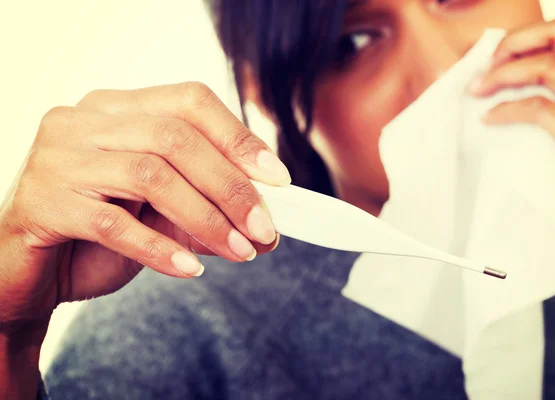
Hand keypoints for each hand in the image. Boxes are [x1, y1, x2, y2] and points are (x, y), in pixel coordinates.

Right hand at [0, 82, 288, 336]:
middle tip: (265, 229)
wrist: (28, 273)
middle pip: (175, 138)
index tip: (279, 180)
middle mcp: (84, 121)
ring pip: (150, 175)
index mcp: (118, 109)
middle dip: (230, 187)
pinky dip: (158, 248)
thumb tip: (264, 220)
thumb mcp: (160, 214)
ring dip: (205, 219)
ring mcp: (57, 157)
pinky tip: (189, 269)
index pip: (190, 102)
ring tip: (240, 252)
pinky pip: (112, 223)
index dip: (239, 138)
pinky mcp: (42, 202)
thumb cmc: (98, 236)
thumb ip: (204, 205)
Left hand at [468, 16, 554, 275]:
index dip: (529, 35)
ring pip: (549, 67)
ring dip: (502, 73)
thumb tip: (505, 86)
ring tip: (477, 90)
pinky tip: (488, 118)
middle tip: (485, 66)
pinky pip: (540, 110)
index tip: (497, 54)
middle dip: (515, 42)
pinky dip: (506, 108)